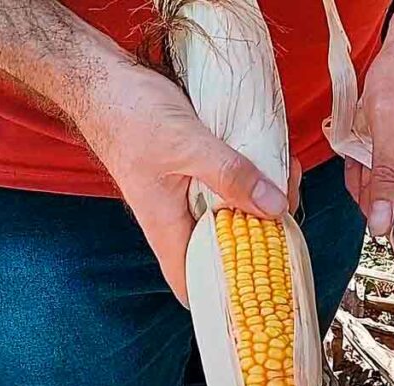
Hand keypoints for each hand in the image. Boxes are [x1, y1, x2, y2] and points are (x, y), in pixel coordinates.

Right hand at [73, 65, 296, 303]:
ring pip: (234, 216)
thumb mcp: (187, 145)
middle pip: (227, 250)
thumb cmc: (130, 115)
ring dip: (264, 201)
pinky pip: (232, 188)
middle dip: (264, 235)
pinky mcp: (196, 175)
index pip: (194, 285)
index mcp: (167, 228)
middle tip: (289, 199)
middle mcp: (178, 220)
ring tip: (287, 171)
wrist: (104, 79)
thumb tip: (276, 207)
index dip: (226, 297)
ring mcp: (187, 198)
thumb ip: (230, 176)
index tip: (269, 284)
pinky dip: (255, 179)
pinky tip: (273, 160)